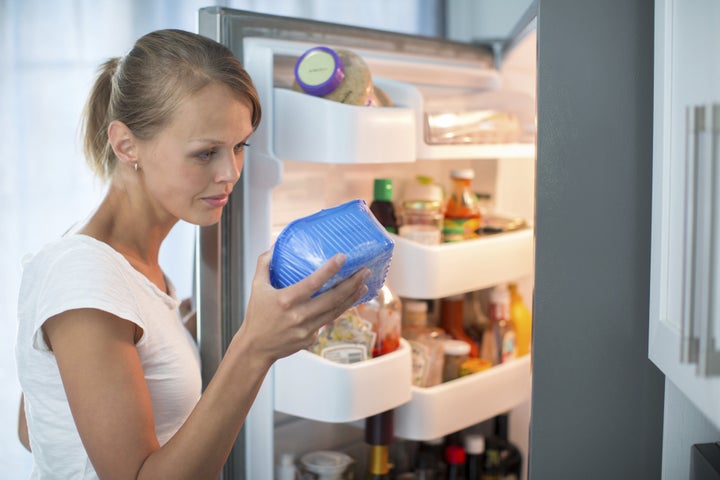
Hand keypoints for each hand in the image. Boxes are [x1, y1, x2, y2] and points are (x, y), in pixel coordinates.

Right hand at [237, 250, 369, 364]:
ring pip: (336, 311)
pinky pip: (327, 322)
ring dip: (352, 297)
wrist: (256, 348)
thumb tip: (275, 245)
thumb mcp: (256, 286)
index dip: (330, 270)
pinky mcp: (311, 339)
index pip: (313, 283)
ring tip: (364, 285)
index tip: (343, 257)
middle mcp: (298, 316)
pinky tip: (348, 301)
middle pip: (332, 298)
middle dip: (352, 284)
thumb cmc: (256, 315)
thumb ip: (265, 264)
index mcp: (285, 300)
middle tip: (365, 271)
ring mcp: (306, 329)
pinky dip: (338, 310)